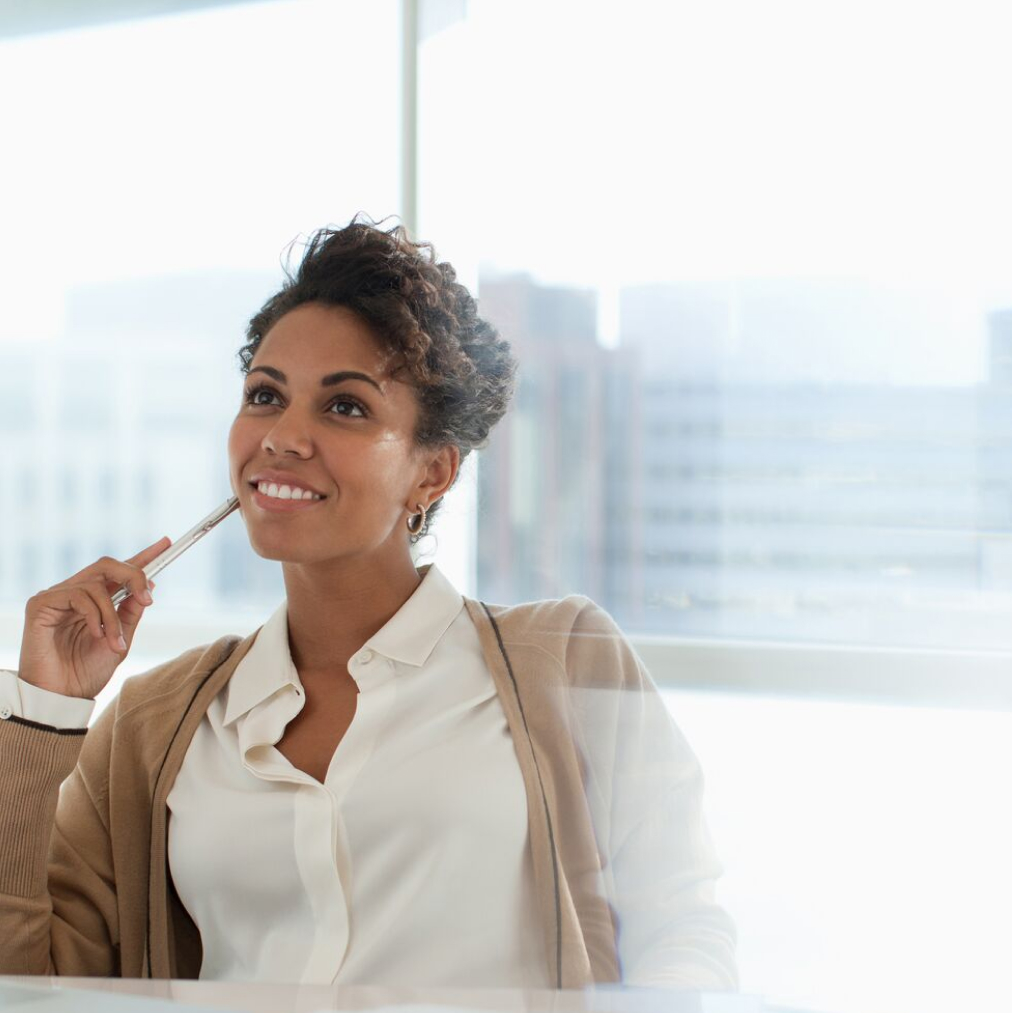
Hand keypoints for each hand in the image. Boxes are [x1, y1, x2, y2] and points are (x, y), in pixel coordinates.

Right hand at [17, 536, 171, 699]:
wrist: (62, 698)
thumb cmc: (86, 672)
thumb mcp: (121, 640)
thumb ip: (131, 612)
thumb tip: (149, 583)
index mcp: (95, 601)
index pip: (119, 571)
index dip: (143, 556)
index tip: (167, 543)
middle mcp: (75, 593)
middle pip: (107, 565)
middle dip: (134, 576)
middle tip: (149, 598)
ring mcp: (57, 597)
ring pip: (96, 585)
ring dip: (113, 616)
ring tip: (115, 642)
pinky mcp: (40, 604)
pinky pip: (77, 595)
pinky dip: (94, 615)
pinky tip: (95, 635)